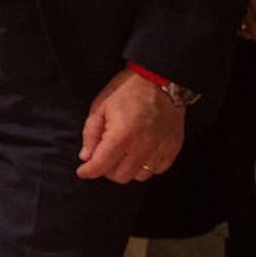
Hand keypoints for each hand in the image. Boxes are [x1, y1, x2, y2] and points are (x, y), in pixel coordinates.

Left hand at [76, 68, 185, 183]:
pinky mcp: (172, 149)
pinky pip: (157, 170)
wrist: (159, 80)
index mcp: (121, 135)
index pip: (101, 166)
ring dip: (127, 169)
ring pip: (138, 176)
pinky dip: (146, 166)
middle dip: (107, 169)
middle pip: (120, 176)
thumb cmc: (126, 91)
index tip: (82, 171)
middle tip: (104, 156)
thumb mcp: (100, 107)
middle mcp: (142, 146)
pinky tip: (140, 151)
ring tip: (123, 153)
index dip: (88, 171)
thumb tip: (86, 157)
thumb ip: (90, 134)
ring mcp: (159, 149)